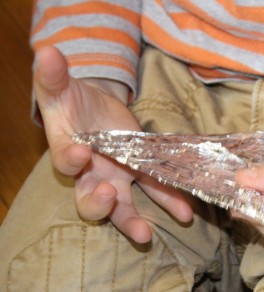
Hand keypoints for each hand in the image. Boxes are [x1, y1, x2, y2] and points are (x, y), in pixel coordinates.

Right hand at [33, 46, 192, 242]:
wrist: (95, 108)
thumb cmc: (72, 100)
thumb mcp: (61, 86)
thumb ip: (53, 75)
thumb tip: (46, 52)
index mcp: (68, 149)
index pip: (64, 159)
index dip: (69, 160)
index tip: (79, 156)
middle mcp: (91, 172)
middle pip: (88, 198)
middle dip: (98, 204)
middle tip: (110, 198)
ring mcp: (117, 177)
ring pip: (121, 207)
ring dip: (132, 221)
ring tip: (146, 235)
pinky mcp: (141, 173)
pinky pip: (155, 191)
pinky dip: (169, 201)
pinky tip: (185, 212)